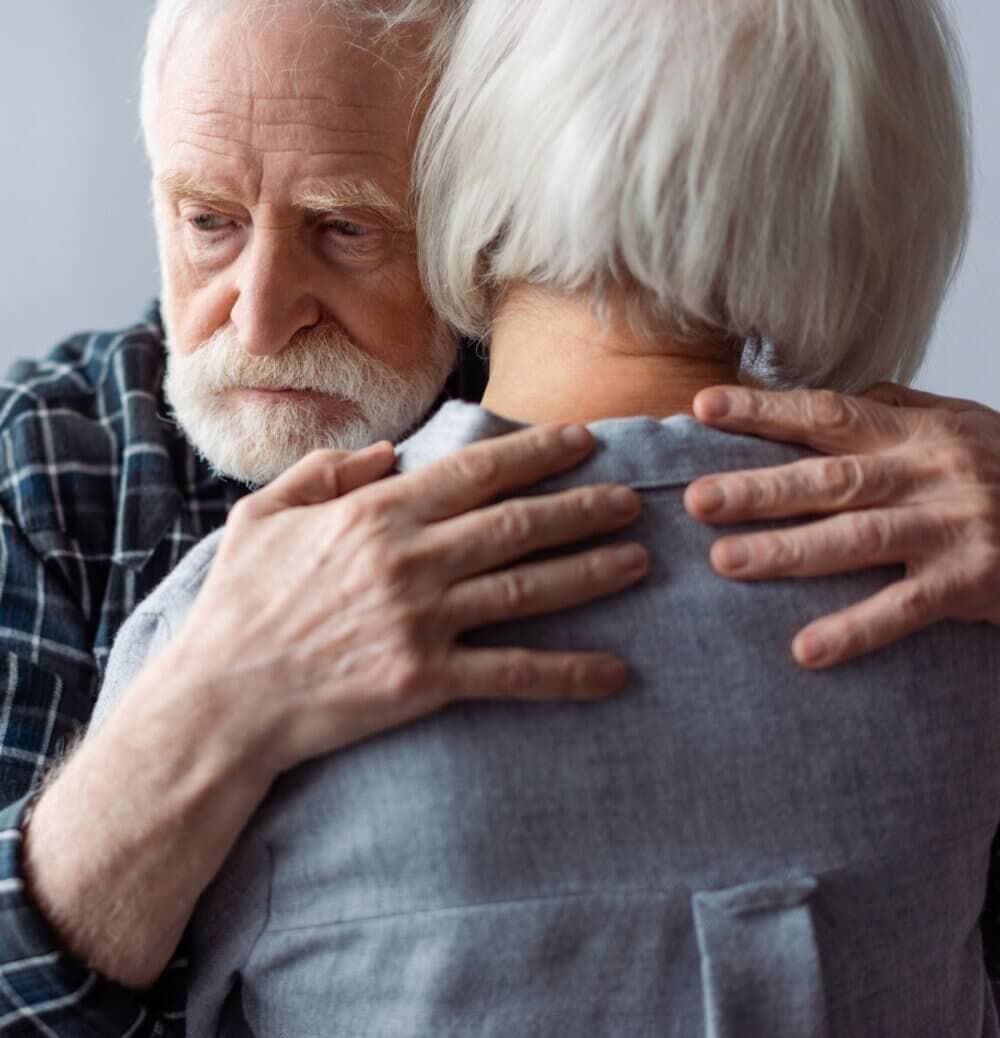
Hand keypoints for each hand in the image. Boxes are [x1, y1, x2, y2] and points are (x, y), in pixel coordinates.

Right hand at [169, 421, 648, 772]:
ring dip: (590, 572)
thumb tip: (383, 453)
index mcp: (375, 514)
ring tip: (638, 560)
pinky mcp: (425, 681)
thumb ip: (325, 472)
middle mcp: (408, 560)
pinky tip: (613, 672)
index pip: (475, 471)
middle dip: (582, 507)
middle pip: (516, 524)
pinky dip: (567, 673)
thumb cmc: (238, 604)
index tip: (582, 441)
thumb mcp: (262, 515)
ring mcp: (421, 620)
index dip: (536, 452)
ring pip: (526, 588)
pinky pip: (511, 673)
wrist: (221, 700)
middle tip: (633, 499)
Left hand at [684, 384, 999, 667]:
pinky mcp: (972, 582)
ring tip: (725, 563)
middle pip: (831, 478)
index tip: (704, 408)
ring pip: (858, 539)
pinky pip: (905, 610)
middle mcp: (930, 473)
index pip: (827, 413)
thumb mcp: (961, 423)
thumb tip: (830, 396)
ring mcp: (952, 527)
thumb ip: (896, 410)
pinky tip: (806, 650)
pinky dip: (855, 630)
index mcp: (917, 432)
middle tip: (694, 500)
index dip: (765, 411)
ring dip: (788, 552)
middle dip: (759, 489)